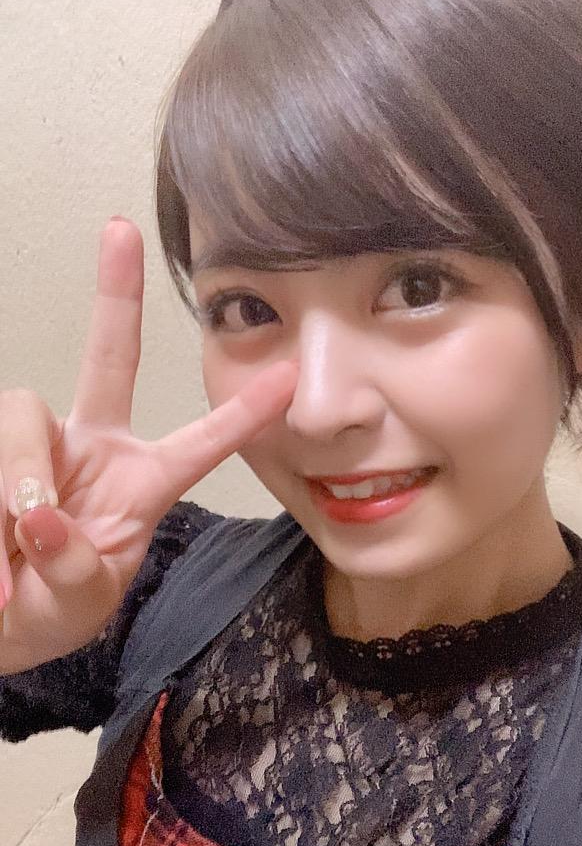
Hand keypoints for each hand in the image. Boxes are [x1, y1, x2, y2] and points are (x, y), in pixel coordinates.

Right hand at [0, 218, 296, 673]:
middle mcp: (90, 447)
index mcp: (139, 485)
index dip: (241, 413)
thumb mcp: (74, 608)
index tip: (290, 376)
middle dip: (116, 295)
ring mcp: (34, 443)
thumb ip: (73, 571)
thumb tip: (41, 514)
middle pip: (108, 360)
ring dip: (13, 483)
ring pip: (23, 414)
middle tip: (119, 231)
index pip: (198, 443)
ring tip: (6, 573)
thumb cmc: (44, 613)